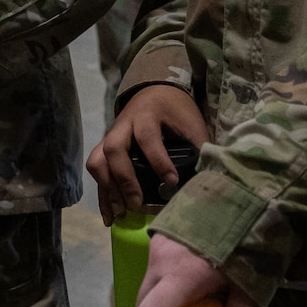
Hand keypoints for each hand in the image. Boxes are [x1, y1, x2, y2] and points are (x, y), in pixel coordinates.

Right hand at [87, 84, 208, 222]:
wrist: (154, 91)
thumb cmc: (176, 110)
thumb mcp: (191, 123)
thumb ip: (198, 147)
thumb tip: (210, 178)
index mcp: (146, 116)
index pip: (148, 137)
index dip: (158, 160)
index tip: (172, 182)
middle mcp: (123, 126)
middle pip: (113, 149)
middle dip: (124, 179)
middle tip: (137, 204)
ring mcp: (110, 137)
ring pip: (97, 161)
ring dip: (107, 189)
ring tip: (119, 213)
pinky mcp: (106, 149)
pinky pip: (97, 170)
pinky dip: (102, 194)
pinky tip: (110, 215)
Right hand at [130, 235, 260, 306]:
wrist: (244, 191)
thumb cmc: (250, 242)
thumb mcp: (250, 288)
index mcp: (180, 277)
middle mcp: (160, 262)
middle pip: (145, 305)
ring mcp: (157, 246)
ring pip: (149, 287)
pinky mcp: (161, 237)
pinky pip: (155, 272)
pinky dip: (164, 290)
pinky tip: (187, 294)